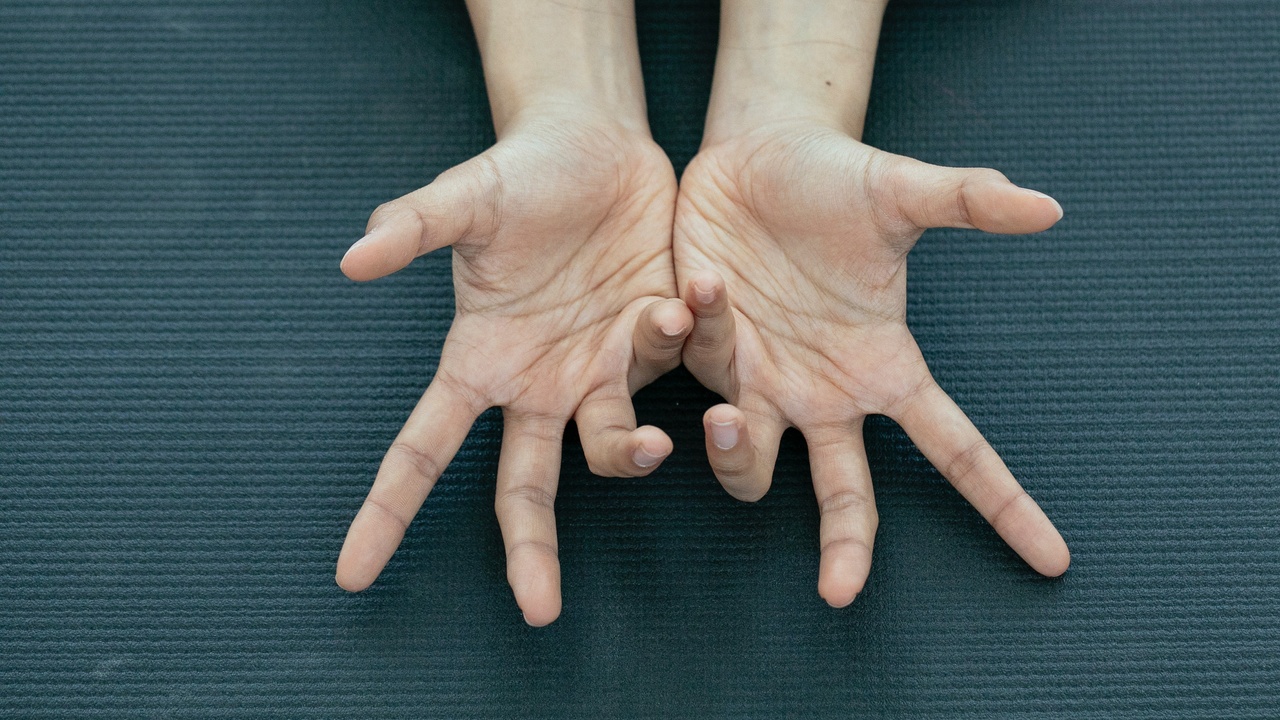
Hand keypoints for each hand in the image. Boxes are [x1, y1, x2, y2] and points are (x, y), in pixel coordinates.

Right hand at [335, 112, 690, 625]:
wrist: (597, 147)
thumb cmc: (518, 177)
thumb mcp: (465, 199)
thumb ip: (412, 227)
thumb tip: (350, 260)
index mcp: (480, 361)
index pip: (423, 449)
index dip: (387, 511)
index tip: (351, 574)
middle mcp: (539, 384)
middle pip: (525, 489)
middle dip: (529, 549)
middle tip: (536, 610)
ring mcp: (602, 371)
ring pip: (615, 445)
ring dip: (633, 443)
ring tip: (652, 376)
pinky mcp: (660, 345)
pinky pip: (675, 370)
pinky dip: (685, 344)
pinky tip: (686, 294)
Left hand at [673, 121, 1071, 606]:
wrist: (755, 154)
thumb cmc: (836, 181)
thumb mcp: (901, 193)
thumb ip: (968, 202)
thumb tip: (1051, 207)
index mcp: (884, 369)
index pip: (955, 449)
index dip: (1003, 505)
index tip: (1052, 561)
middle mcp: (824, 394)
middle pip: (846, 495)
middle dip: (846, 547)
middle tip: (840, 593)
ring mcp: (760, 382)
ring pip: (750, 461)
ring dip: (738, 451)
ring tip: (733, 415)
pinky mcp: (700, 354)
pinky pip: (696, 373)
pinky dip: (695, 339)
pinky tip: (699, 286)